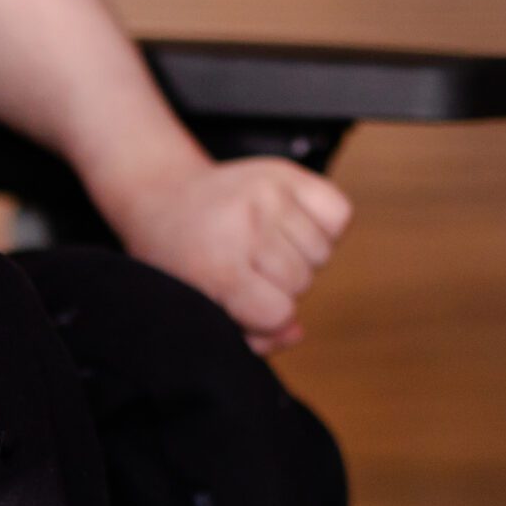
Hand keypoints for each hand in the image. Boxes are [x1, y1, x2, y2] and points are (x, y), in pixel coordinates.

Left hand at [111, 153, 353, 353]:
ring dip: (303, 257)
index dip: (267, 317)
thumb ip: (250, 333)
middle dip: (282, 285)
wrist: (166, 195)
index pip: (278, 312)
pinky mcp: (287, 172)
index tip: (245, 302)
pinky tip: (292, 227)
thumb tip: (296, 331)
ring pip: (322, 252)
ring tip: (268, 245)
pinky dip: (325, 226)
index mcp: (217, 266)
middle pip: (302, 282)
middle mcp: (245, 225)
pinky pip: (339, 213)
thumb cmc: (183, 260)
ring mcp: (268, 193)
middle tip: (251, 268)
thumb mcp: (201, 305)